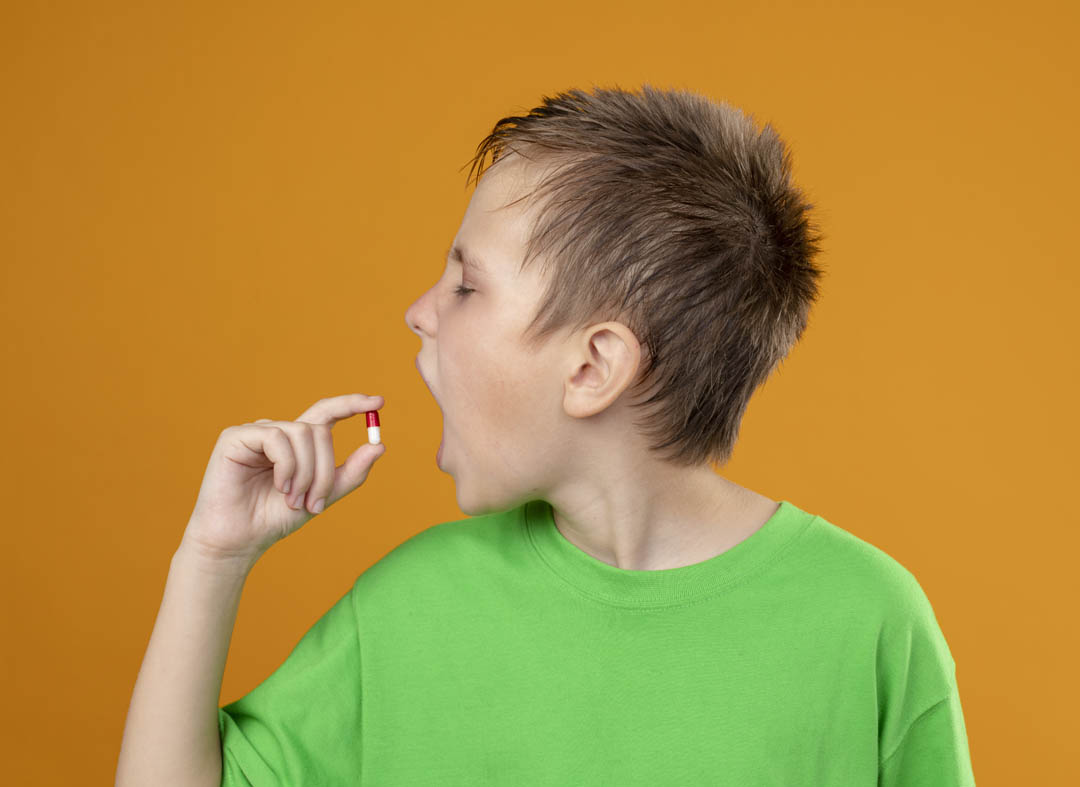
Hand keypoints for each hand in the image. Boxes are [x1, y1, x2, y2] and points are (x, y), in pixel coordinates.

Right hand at [181, 393, 385, 563]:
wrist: (240, 540)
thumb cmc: (275, 519)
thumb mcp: (322, 496)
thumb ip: (350, 473)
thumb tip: (379, 446)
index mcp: (297, 444)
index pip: (327, 413)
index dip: (351, 404)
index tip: (379, 402)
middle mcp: (278, 432)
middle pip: (319, 429)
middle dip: (325, 469)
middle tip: (316, 503)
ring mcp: (256, 432)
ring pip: (302, 433)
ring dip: (306, 472)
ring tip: (293, 500)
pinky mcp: (235, 437)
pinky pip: (276, 437)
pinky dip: (286, 465)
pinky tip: (279, 486)